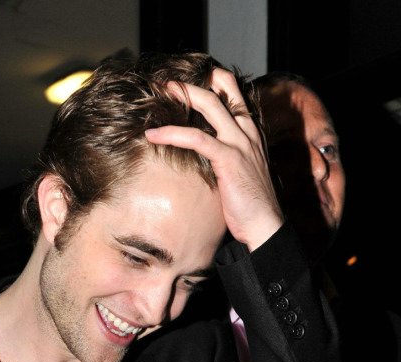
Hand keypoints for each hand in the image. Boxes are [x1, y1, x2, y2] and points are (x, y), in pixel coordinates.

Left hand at [144, 68, 283, 250]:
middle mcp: (247, 131)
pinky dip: (172, 133)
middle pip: (221, 88)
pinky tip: (152, 135)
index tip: (186, 82)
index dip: (211, 79)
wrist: (265, 226)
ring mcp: (239, 143)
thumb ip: (225, 157)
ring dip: (182, 95)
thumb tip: (202, 156)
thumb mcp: (239, 173)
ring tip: (159, 93)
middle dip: (192, 81)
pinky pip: (196, 138)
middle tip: (167, 82)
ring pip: (210, 104)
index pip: (233, 92)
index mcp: (250, 132)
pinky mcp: (228, 159)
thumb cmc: (249, 206)